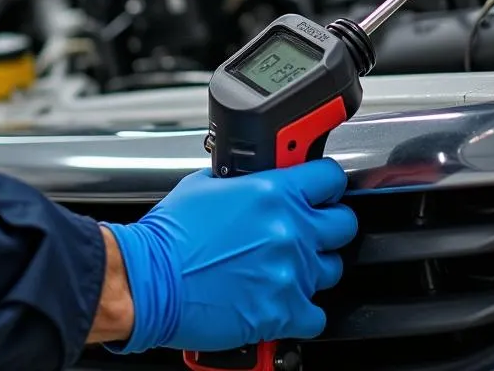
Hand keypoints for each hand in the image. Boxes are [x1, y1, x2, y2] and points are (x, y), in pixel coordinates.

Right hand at [101, 160, 356, 353]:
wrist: (150, 280)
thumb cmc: (170, 235)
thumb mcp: (205, 185)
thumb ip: (241, 182)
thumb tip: (252, 179)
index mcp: (272, 193)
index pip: (329, 178)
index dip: (327, 182)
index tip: (323, 188)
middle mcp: (289, 231)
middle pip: (344, 224)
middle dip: (330, 224)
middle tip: (311, 228)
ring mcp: (290, 274)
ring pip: (332, 269)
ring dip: (314, 267)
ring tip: (287, 267)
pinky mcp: (282, 313)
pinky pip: (317, 315)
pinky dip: (303, 311)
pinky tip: (282, 300)